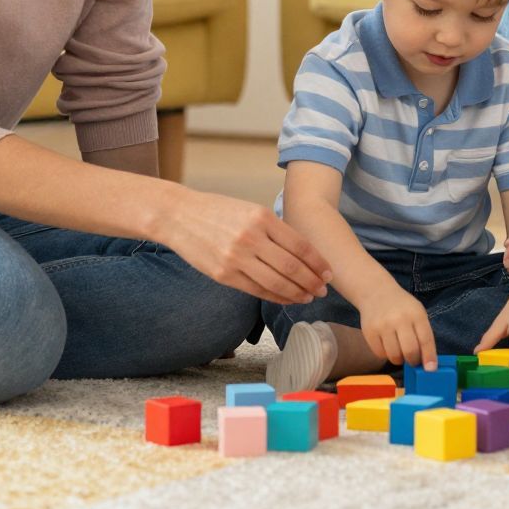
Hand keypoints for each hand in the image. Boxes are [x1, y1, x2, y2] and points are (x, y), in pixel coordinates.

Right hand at [157, 187, 330, 305]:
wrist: (179, 216)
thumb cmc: (219, 211)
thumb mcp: (250, 210)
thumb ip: (274, 229)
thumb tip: (303, 253)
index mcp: (262, 217)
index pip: (300, 245)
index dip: (318, 262)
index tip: (328, 273)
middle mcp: (251, 237)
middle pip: (292, 266)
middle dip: (311, 281)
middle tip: (323, 289)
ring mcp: (236, 258)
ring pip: (276, 282)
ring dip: (296, 293)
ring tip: (308, 297)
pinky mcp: (223, 274)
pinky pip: (256, 290)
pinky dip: (275, 296)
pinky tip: (286, 298)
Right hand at [358, 284, 436, 370]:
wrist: (376, 293)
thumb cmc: (402, 307)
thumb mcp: (417, 313)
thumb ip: (423, 334)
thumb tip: (428, 363)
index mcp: (416, 314)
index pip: (425, 340)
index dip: (429, 357)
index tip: (431, 369)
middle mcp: (399, 319)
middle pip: (410, 351)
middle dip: (413, 361)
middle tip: (412, 360)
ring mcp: (383, 325)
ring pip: (394, 355)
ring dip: (399, 359)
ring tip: (399, 351)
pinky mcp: (369, 332)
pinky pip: (380, 354)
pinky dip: (386, 354)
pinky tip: (387, 344)